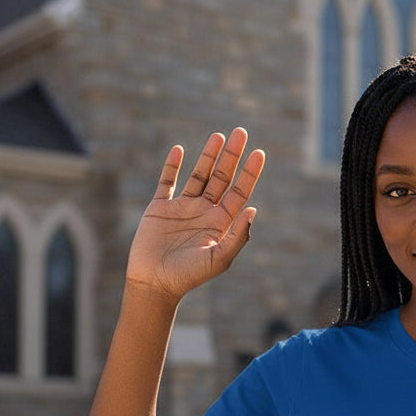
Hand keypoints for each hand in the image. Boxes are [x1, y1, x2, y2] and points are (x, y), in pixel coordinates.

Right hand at [126, 127, 265, 302]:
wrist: (156, 283)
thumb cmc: (190, 275)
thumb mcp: (220, 258)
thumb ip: (238, 235)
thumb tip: (253, 208)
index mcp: (221, 223)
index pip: (239, 192)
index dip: (249, 173)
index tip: (259, 153)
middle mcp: (204, 212)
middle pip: (221, 178)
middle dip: (232, 156)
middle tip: (241, 132)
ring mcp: (182, 208)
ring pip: (198, 175)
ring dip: (208, 155)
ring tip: (219, 135)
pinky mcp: (160, 208)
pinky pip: (167, 182)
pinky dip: (172, 166)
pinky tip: (179, 150)